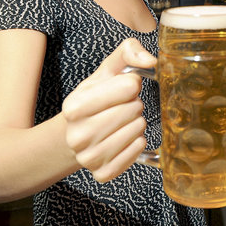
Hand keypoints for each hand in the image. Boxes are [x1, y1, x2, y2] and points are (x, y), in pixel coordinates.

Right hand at [62, 38, 156, 181]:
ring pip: (138, 131)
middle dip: (134, 104)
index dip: (131, 84)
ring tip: (122, 122)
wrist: (75, 137)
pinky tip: (125, 138)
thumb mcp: (105, 72)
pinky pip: (137, 151)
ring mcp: (89, 157)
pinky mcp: (103, 173)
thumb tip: (151, 60)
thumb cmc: (95, 100)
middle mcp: (78, 135)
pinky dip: (137, 143)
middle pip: (135, 109)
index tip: (122, 89)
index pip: (129, 86)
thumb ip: (128, 52)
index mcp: (74, 106)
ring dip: (136, 123)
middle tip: (121, 108)